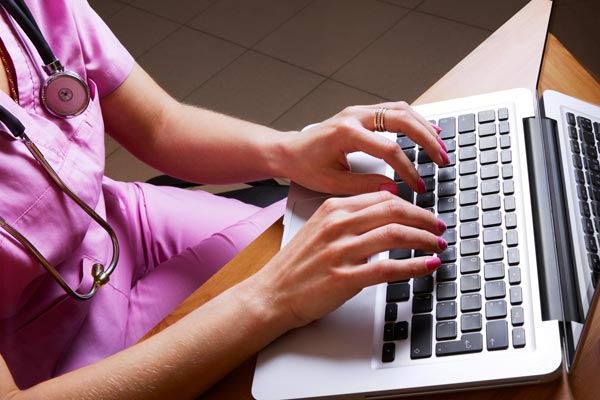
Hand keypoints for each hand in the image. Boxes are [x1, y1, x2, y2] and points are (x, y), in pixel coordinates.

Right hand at [249, 191, 446, 329]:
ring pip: (396, 235)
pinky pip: (388, 268)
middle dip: (424, 219)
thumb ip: (349, 216)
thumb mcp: (319, 228)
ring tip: (438, 246)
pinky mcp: (344, 278)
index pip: (383, 197)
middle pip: (394, 211)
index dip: (412, 205)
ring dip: (424, 240)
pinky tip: (427, 265)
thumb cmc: (296, 264)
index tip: (425, 215)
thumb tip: (385, 210)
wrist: (271, 293)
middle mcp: (338, 225)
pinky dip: (414, 265)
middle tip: (439, 229)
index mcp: (333, 209)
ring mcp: (341, 251)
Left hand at [275, 101, 447, 194]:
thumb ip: (363, 186)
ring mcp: (358, 111)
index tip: (418, 185)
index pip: (388, 149)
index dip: (408, 169)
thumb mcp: (332, 183)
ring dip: (424, 126)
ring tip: (440, 144)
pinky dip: (412, 120)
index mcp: (346, 134)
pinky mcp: (361, 113)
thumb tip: (392, 190)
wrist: (288, 151)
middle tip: (443, 158)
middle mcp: (354, 116)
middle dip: (426, 140)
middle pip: (401, 120)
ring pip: (400, 109)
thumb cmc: (305, 166)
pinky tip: (425, 130)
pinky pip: (393, 110)